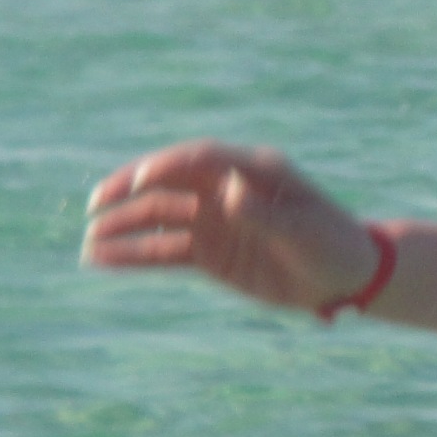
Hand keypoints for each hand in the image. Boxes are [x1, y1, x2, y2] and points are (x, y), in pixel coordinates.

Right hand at [82, 141, 379, 313]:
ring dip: (124, 227)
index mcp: (255, 171)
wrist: (347, 278)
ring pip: (159, 219)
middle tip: (95, 205)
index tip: (141, 181)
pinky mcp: (210, 254)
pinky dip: (133, 255)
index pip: (201, 159)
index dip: (168, 165)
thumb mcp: (303, 229)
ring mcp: (215, 221)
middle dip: (130, 191)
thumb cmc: (333, 243)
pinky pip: (164, 252)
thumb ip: (264, 212)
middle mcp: (227, 190)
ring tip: (89, 242)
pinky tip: (100, 259)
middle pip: (169, 183)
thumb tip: (230, 191)